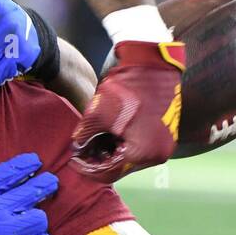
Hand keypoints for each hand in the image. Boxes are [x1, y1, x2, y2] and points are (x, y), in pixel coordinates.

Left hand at [73, 40, 184, 184]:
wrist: (151, 62)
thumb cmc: (125, 87)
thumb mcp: (97, 114)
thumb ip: (84, 136)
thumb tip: (76, 148)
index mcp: (142, 154)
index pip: (108, 172)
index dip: (86, 168)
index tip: (72, 160)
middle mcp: (157, 154)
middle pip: (120, 167)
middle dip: (98, 160)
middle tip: (80, 152)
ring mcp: (163, 144)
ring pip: (130, 157)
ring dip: (110, 152)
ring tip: (91, 142)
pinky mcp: (163, 133)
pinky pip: (140, 147)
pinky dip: (122, 144)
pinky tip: (107, 136)